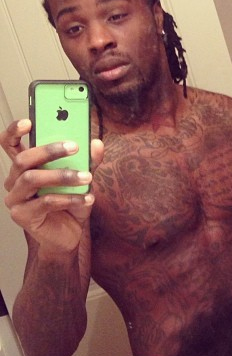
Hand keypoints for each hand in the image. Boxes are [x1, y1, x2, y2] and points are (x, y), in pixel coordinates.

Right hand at [1, 119, 103, 251]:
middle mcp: (15, 181)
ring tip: (87, 176)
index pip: (10, 144)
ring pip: (32, 179)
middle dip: (49, 150)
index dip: (15, 130)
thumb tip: (97, 144)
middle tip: (75, 146)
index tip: (30, 121)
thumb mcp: (82, 179)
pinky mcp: (23, 216)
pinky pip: (46, 202)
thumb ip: (89, 161)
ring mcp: (16, 199)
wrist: (69, 235)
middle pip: (23, 159)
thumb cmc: (71, 203)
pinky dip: (70, 198)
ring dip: (62, 175)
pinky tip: (88, 197)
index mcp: (25, 167)